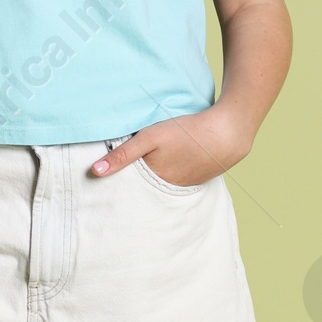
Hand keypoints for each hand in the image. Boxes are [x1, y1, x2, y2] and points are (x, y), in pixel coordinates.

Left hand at [90, 105, 251, 185]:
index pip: (129, 187)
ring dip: (153, 180)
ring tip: (146, 171)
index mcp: (153, 180)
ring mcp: (183, 185)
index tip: (105, 184)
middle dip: (133, 186)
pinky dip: (170, 176)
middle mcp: (167, 188)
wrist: (226, 133)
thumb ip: (123, 154)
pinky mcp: (196, 179)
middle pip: (144, 189)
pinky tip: (171, 165)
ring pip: (160, 185)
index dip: (118, 183)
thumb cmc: (185, 132)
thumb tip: (95, 171)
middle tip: (121, 180)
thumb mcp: (149, 138)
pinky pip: (177, 181)